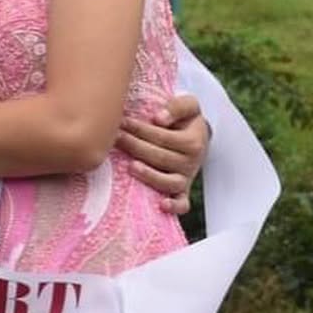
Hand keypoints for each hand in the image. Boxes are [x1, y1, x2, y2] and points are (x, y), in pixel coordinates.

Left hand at [115, 92, 208, 215]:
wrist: (196, 136)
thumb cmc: (186, 119)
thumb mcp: (188, 105)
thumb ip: (177, 106)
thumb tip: (159, 119)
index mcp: (193, 141)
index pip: (163, 136)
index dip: (141, 129)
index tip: (123, 122)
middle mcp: (191, 162)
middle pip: (161, 157)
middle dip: (136, 147)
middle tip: (116, 138)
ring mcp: (186, 179)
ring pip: (169, 182)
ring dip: (149, 176)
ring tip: (131, 166)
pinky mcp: (183, 192)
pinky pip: (182, 204)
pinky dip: (175, 207)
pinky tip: (161, 204)